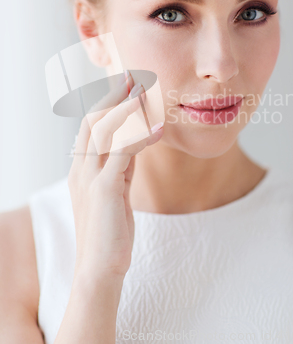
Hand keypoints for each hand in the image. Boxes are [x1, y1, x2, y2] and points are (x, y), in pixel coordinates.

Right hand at [68, 71, 163, 280]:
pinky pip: (123, 153)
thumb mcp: (115, 192)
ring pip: (106, 130)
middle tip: (132, 76)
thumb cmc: (110, 232)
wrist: (99, 269)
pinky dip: (141, 136)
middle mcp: (81, 168)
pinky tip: (158, 127)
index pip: (92, 126)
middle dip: (113, 95)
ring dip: (127, 107)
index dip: (108, 103)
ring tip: (146, 90)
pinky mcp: (105, 189)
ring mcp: (90, 178)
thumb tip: (134, 144)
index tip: (125, 86)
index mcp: (82, 169)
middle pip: (94, 120)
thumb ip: (120, 167)